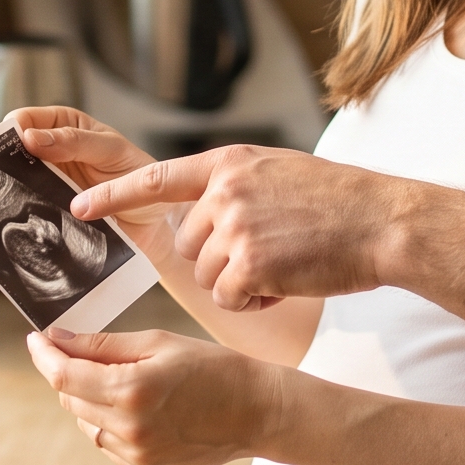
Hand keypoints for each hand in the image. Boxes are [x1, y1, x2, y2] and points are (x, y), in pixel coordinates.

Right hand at [11, 107, 169, 224]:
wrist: (158, 220)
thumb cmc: (141, 176)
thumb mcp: (111, 150)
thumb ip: (75, 141)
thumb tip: (31, 137)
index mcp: (64, 127)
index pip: (26, 120)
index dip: (14, 130)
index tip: (16, 144)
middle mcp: (51, 155)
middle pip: (12, 154)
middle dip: (3, 161)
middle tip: (1, 173)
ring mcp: (49, 186)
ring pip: (16, 185)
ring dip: (13, 191)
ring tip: (12, 198)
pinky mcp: (53, 216)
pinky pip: (31, 215)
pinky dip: (27, 217)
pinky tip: (25, 221)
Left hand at [24, 326, 288, 464]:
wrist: (257, 411)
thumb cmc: (213, 367)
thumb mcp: (158, 342)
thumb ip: (102, 344)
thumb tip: (57, 340)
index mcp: (132, 391)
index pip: (63, 376)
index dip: (43, 355)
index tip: (35, 339)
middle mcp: (129, 429)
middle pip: (69, 400)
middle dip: (71, 374)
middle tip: (92, 353)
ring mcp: (136, 455)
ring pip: (85, 423)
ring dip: (91, 401)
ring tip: (132, 384)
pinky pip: (107, 443)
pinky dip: (111, 424)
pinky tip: (145, 410)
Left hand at [68, 146, 405, 309]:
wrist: (385, 222)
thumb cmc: (342, 205)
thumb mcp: (280, 174)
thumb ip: (238, 186)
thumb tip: (205, 208)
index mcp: (230, 164)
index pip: (157, 177)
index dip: (113, 193)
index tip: (79, 205)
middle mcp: (225, 190)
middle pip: (189, 243)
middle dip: (219, 261)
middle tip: (269, 257)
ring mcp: (235, 225)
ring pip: (206, 274)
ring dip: (239, 283)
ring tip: (286, 266)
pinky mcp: (249, 263)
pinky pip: (229, 297)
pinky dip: (254, 301)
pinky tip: (288, 284)